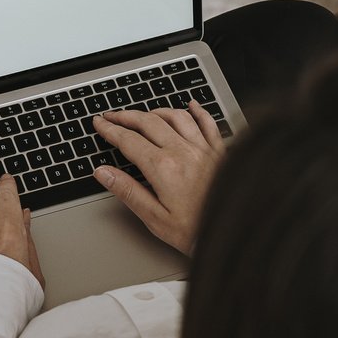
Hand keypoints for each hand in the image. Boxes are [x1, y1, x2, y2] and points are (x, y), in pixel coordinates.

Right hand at [91, 103, 223, 254]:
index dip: (110, 129)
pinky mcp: (220, 152)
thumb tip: (103, 173)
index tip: (99, 123)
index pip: (128, 140)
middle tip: (112, 115)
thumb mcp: (155, 218)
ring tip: (143, 114)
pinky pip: (207, 122)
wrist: (237, 232)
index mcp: (163, 168)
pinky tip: (191, 105)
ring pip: (176, 116)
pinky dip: (197, 110)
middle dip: (126, 115)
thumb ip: (128, 191)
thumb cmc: (197, 232)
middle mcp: (183, 152)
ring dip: (155, 111)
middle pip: (149, 122)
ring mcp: (203, 149)